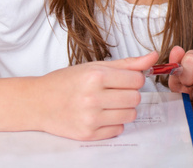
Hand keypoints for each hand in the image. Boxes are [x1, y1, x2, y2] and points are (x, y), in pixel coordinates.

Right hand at [34, 51, 158, 140]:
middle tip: (115, 92)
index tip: (123, 80)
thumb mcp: (95, 66)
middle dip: (130, 94)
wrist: (38, 102)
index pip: (137, 79)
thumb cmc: (66, 82)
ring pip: (130, 115)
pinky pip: (118, 130)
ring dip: (124, 109)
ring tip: (109, 104)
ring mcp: (90, 118)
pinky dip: (114, 123)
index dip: (134, 79)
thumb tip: (153, 57)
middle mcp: (93, 98)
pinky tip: (101, 115)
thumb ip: (127, 63)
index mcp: (96, 76)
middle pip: (136, 98)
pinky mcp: (88, 134)